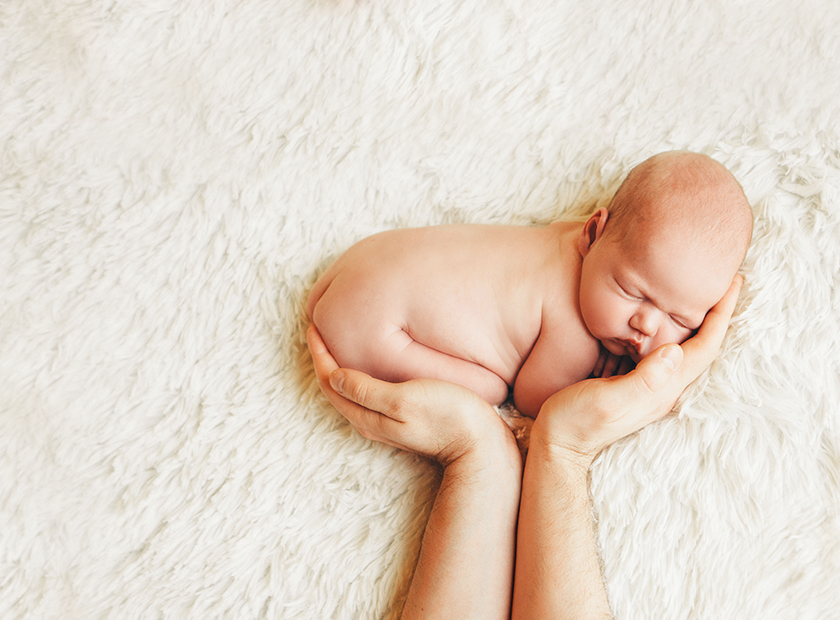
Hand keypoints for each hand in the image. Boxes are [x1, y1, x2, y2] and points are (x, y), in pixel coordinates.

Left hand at [307, 324, 516, 466]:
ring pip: (351, 391)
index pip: (331, 381)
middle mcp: (371, 421)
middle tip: (318, 330)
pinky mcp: (402, 420)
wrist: (481, 446)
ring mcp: (386, 422)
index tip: (313, 326)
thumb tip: (335, 375)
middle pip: (336, 388)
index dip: (320, 353)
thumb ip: (367, 389)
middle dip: (324, 359)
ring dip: (340, 367)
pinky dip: (359, 375)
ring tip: (335, 342)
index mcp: (366, 415)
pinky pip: (367, 395)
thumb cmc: (448, 417)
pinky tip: (368, 364)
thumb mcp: (404, 399)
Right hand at [534, 275, 742, 469]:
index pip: (704, 348)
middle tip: (724, 278)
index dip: (721, 314)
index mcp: (662, 389)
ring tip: (700, 291)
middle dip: (715, 313)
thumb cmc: (577, 422)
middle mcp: (663, 388)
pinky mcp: (634, 383)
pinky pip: (662, 352)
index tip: (734, 282)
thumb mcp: (608, 399)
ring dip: (695, 320)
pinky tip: (661, 316)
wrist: (558, 444)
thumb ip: (644, 379)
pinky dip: (669, 330)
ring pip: (683, 348)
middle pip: (701, 346)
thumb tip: (675, 350)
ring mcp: (649, 387)